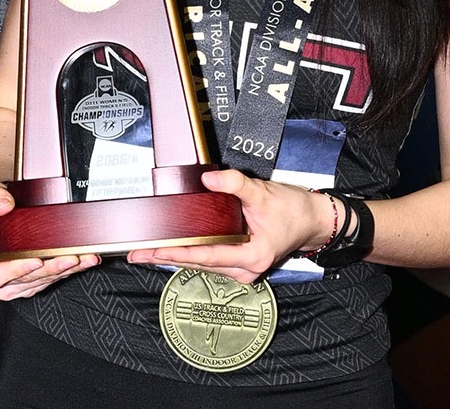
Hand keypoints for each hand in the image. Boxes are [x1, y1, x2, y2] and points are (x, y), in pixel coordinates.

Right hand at [0, 182, 97, 300]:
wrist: (4, 210)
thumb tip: (3, 205)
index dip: (13, 271)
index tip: (35, 260)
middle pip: (20, 282)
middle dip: (48, 270)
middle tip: (68, 258)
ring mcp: (10, 283)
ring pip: (38, 283)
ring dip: (62, 272)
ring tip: (81, 259)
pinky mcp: (28, 283)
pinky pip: (48, 281)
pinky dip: (67, 271)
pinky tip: (83, 261)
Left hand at [127, 170, 328, 284]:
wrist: (312, 219)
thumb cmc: (293, 210)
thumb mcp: (263, 193)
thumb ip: (234, 184)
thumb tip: (207, 180)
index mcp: (252, 257)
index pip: (206, 257)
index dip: (177, 253)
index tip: (153, 252)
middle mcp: (246, 269)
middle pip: (198, 264)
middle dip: (166, 258)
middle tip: (136, 254)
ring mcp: (243, 269)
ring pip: (202, 265)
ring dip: (177, 257)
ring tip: (147, 251)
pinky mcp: (240, 264)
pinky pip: (210, 260)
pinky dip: (191, 254)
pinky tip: (172, 249)